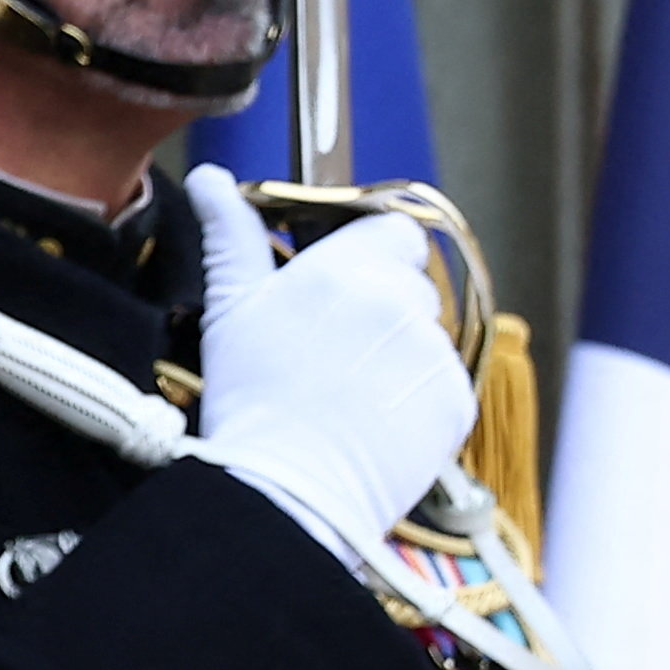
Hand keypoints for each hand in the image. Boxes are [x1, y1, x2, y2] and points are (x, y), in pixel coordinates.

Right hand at [178, 170, 472, 570]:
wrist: (285, 489)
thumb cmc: (249, 399)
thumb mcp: (229, 309)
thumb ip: (231, 236)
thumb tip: (214, 180)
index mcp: (347, 268)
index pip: (394, 232)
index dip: (368, 255)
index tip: (339, 285)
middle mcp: (401, 301)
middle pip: (410, 284)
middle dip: (380, 307)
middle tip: (331, 349)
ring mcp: (434, 352)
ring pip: (424, 335)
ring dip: (395, 353)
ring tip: (346, 393)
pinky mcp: (455, 399)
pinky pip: (439, 384)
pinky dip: (412, 398)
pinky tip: (370, 420)